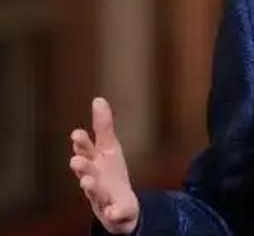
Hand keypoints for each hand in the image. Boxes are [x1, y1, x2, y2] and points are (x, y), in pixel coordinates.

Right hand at [69, 98, 139, 233]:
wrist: (117, 205)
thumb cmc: (109, 173)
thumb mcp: (109, 148)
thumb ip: (103, 127)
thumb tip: (98, 99)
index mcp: (95, 162)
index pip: (86, 151)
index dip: (82, 144)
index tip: (77, 134)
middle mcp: (95, 178)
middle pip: (87, 172)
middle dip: (82, 166)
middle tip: (76, 160)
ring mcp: (103, 196)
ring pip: (96, 193)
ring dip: (91, 187)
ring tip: (87, 181)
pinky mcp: (114, 212)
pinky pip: (114, 213)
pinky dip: (113, 212)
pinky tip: (113, 210)